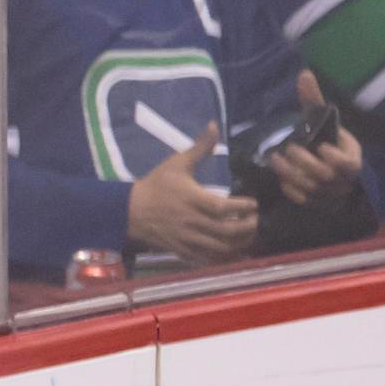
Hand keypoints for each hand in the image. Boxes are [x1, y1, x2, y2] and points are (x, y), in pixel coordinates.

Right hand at [126, 123, 257, 264]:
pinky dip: (225, 258)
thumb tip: (215, 125)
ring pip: (221, 248)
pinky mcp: (183, 250)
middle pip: (228, 231)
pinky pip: (208, 260)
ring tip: (248, 234)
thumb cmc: (155, 185)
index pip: (225, 209)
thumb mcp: (176, 163)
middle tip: (254, 219)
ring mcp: (188, 239)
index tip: (253, 203)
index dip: (244, 208)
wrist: (130, 210)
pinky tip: (234, 252)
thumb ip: (199, 147)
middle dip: (248, 227)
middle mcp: (192, 222)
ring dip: (240, 243)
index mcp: (193, 200)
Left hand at [265, 70, 364, 205]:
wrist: (328, 172)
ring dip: (292, 175)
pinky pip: (303, 200)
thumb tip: (303, 73)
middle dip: (305, 163)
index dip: (335, 158)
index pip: (349, 164)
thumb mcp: (322, 121)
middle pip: (325, 176)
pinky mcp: (316, 203)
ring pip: (312, 189)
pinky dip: (291, 190)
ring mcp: (329, 193)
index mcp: (351, 159)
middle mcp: (342, 179)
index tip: (321, 147)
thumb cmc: (326, 141)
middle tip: (288, 149)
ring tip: (276, 160)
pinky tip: (281, 180)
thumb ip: (314, 101)